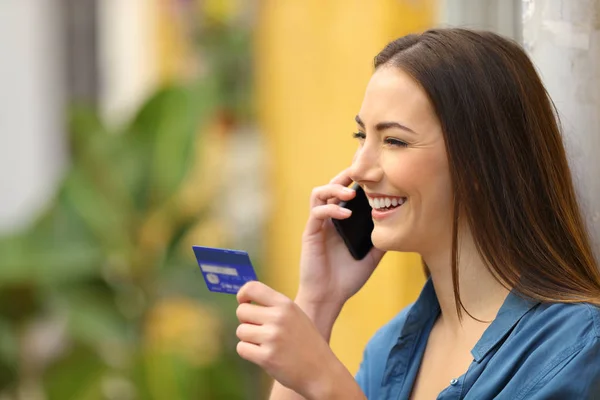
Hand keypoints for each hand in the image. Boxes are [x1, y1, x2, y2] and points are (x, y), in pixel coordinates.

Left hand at [236, 281, 358, 399]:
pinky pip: (242, 348)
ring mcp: (272, 337)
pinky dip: (248, 352)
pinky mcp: (266, 357)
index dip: (243, 295)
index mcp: (286, 304)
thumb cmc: (306, 343)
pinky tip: (262, 355)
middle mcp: (278, 318)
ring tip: (264, 344)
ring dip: (248, 339)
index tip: (244, 303)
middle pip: (242, 311)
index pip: (252, 288)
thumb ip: (275, 307)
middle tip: (258, 330)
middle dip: (246, 321)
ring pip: (240, 331)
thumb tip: (245, 303)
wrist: (321, 371)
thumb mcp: (296, 315)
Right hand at [298, 169, 384, 310]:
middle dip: (344, 175)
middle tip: (360, 172)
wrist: (329, 298)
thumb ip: (380, 240)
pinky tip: (345, 214)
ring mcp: (318, 225)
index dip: (355, 180)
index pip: (345, 192)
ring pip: (319, 193)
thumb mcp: (371, 257)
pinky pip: (317, 213)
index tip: (371, 173)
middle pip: (331, 186)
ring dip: (335, 188)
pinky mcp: (310, 233)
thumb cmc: (347, 279)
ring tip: (351, 192)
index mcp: (341, 221)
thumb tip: (399, 226)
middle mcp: (328, 219)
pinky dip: (331, 209)